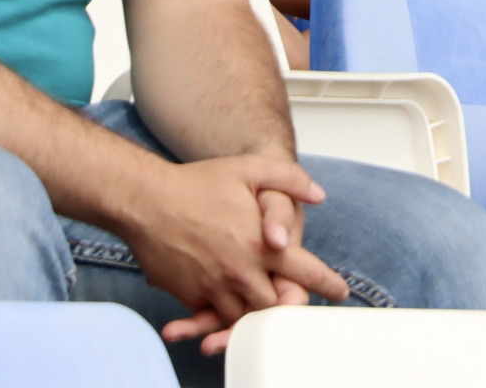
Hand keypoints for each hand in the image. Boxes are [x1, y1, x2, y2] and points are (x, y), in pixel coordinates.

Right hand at [125, 156, 346, 352]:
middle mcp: (240, 271)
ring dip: (256, 313)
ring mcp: (213, 287)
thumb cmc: (198, 183)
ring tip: (264, 307)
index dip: (326, 283)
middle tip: (295, 301)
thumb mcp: (252, 168)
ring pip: (244, 316)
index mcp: (261, 244)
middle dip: (286, 304)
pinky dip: (224, 314)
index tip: (340, 291)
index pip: (304, 272)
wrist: (146, 200)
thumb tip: (319, 195)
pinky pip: (213, 316)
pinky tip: (229, 304)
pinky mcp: (189, 295)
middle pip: (275, 304)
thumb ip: (291, 179)